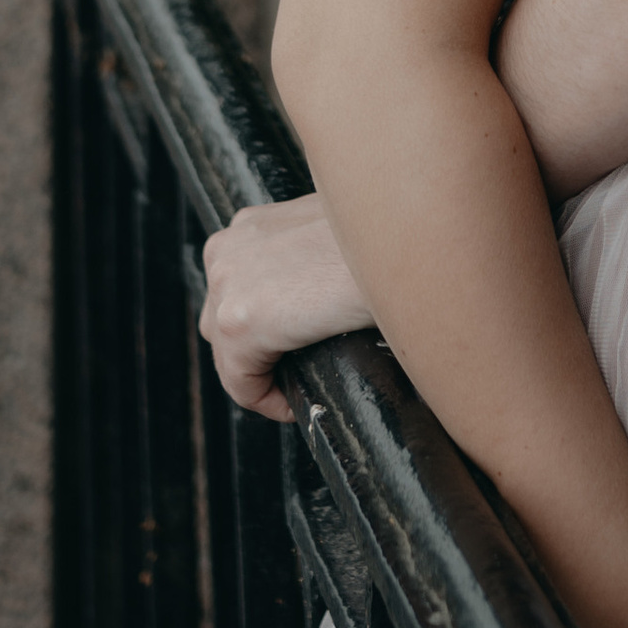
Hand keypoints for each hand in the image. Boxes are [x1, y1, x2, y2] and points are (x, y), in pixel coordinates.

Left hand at [200, 191, 375, 417]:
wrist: (406, 240)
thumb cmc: (387, 235)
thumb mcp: (335, 229)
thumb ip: (308, 251)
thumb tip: (316, 288)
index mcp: (251, 225)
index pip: (235, 290)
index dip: (264, 329)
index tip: (296, 347)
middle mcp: (229, 247)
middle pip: (221, 323)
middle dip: (255, 351)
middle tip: (297, 367)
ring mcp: (228, 281)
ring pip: (228, 354)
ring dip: (261, 374)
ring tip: (298, 383)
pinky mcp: (240, 321)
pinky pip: (241, 383)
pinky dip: (267, 401)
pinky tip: (296, 402)